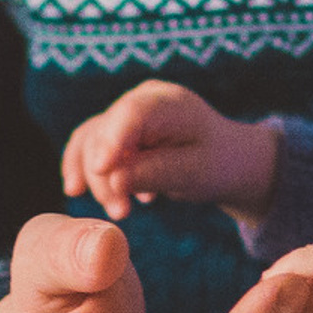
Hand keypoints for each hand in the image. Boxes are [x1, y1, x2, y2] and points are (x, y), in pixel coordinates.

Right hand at [60, 81, 280, 221]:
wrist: (226, 159)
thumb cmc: (216, 164)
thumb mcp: (194, 173)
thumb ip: (155, 173)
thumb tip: (113, 178)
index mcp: (168, 102)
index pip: (132, 114)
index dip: (112, 140)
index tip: (100, 170)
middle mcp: (141, 99)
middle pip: (105, 132)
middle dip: (106, 175)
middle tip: (121, 213)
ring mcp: (125, 112)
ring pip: (91, 140)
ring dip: (96, 179)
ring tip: (117, 211)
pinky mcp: (115, 129)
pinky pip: (88, 145)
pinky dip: (85, 171)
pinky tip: (88, 195)